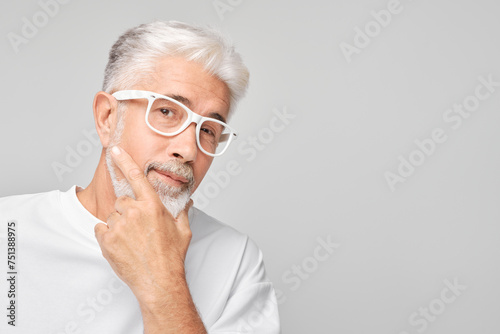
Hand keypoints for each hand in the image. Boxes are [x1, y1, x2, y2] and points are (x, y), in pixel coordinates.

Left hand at [94, 146, 192, 304]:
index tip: (115, 150)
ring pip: (112, 216)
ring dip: (119, 224)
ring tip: (132, 241)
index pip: (136, 176)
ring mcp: (119, 226)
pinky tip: (121, 245)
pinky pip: (101, 229)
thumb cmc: (172, 257)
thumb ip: (182, 212)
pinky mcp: (106, 240)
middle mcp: (134, 212)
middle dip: (128, 210)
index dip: (125, 161)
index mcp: (152, 205)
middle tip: (138, 228)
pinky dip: (108, 235)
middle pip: (123, 201)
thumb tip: (187, 202)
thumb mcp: (183, 230)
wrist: (159, 282)